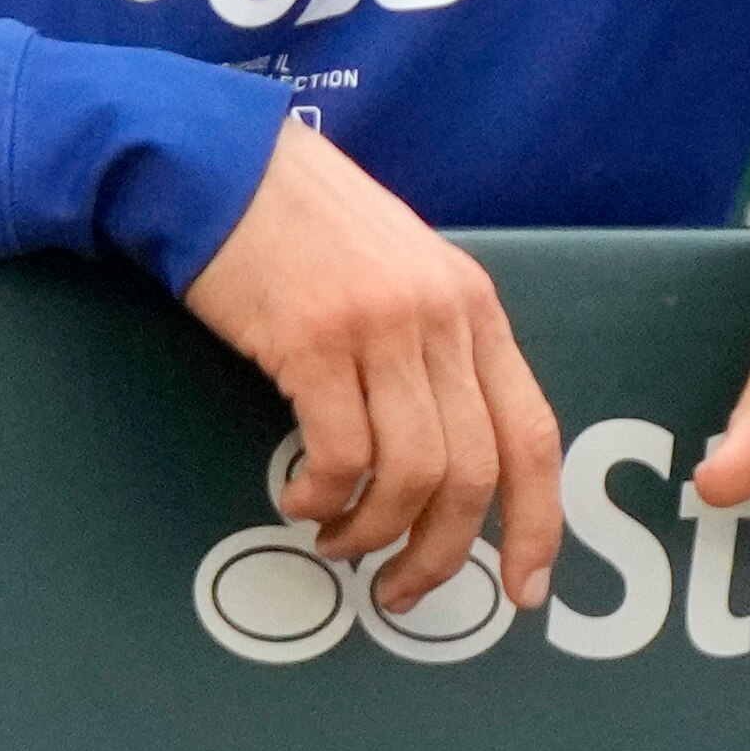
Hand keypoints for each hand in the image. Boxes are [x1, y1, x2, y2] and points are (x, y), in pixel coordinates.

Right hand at [180, 114, 561, 613]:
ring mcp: (381, 327)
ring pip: (411, 473)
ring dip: (373, 531)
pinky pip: (341, 453)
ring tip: (337, 541)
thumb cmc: (295, 220)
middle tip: (402, 589)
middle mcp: (441, 318)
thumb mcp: (394, 271)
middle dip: (440, 552)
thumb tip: (438, 454)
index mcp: (472, 305)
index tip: (521, 587)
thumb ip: (429, 344)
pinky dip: (322, 495)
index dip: (536, 523)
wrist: (214, 161)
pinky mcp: (314, 339)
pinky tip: (299, 496)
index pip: (532, 434)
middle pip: (473, 471)